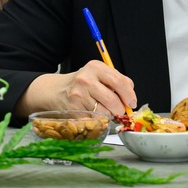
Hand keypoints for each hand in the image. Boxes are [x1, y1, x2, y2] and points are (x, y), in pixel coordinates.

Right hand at [17, 61, 137, 117]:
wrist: (55, 91)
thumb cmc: (82, 83)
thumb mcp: (98, 75)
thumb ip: (116, 81)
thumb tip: (130, 97)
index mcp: (95, 67)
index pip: (120, 82)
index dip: (129, 95)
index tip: (132, 103)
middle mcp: (86, 79)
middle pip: (113, 100)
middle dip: (120, 109)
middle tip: (119, 110)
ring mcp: (78, 95)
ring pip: (105, 112)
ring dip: (108, 115)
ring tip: (103, 109)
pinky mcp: (73, 109)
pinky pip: (94, 119)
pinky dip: (97, 119)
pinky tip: (93, 113)